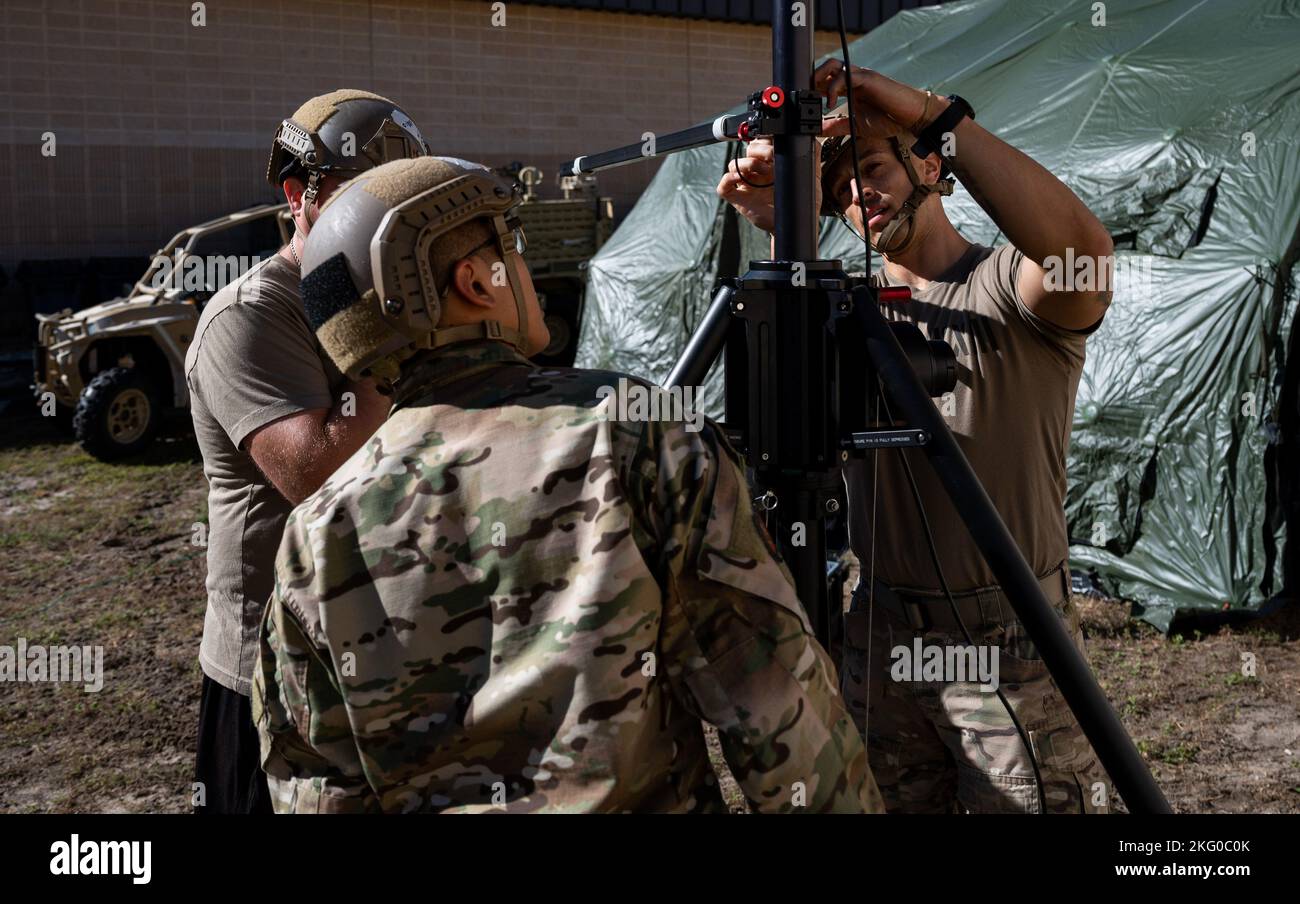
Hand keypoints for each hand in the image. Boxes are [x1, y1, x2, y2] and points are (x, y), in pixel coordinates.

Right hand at [716, 138, 823, 231]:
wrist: (796, 222)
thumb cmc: (801, 200)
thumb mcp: (811, 174)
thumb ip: (811, 154)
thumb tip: (809, 137)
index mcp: (770, 163)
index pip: (759, 142)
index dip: (765, 140)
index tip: (776, 145)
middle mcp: (756, 172)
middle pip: (747, 150)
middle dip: (759, 150)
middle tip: (772, 157)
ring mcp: (746, 185)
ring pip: (733, 165)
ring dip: (747, 163)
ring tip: (765, 171)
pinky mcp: (739, 199)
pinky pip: (723, 187)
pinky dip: (728, 179)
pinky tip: (740, 179)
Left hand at [812, 59, 941, 136]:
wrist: (910, 117)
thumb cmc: (888, 119)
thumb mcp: (856, 126)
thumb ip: (837, 126)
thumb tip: (818, 130)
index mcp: (850, 88)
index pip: (826, 80)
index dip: (813, 87)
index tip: (804, 102)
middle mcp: (854, 78)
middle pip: (827, 67)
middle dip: (812, 78)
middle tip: (806, 96)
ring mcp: (861, 76)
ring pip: (834, 65)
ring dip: (820, 76)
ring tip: (814, 94)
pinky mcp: (868, 78)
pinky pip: (845, 76)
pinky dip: (833, 88)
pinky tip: (831, 104)